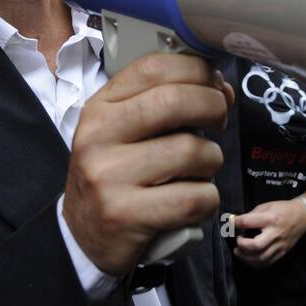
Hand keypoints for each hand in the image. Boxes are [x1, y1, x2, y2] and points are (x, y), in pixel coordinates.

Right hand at [62, 54, 233, 276]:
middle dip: (214, 107)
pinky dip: (208, 200)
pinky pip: (195, 197)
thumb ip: (170, 105)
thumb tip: (224, 90)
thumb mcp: (128, 132)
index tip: (214, 85)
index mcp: (100, 109)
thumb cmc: (116, 176)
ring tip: (199, 171)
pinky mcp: (126, 215)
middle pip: (175, 101)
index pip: (153, 68)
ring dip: (212, 161)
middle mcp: (99, 137)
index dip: (197, 70)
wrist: (81, 237)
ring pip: (193, 151)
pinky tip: (194, 202)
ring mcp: (110, 176)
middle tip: (219, 122)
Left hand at [233, 199, 305, 268]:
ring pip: (260, 258)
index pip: (247, 222)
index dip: (235, 223)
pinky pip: (267, 263)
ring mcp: (279, 245)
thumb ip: (251, 215)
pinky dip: (255, 263)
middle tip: (237, 242)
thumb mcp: (266, 206)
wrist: (302, 216)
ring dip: (246, 258)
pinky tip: (248, 259)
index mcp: (269, 218)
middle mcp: (275, 233)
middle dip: (242, 245)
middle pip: (256, 246)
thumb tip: (236, 223)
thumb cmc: (282, 209)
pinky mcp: (282, 253)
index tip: (231, 223)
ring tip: (239, 252)